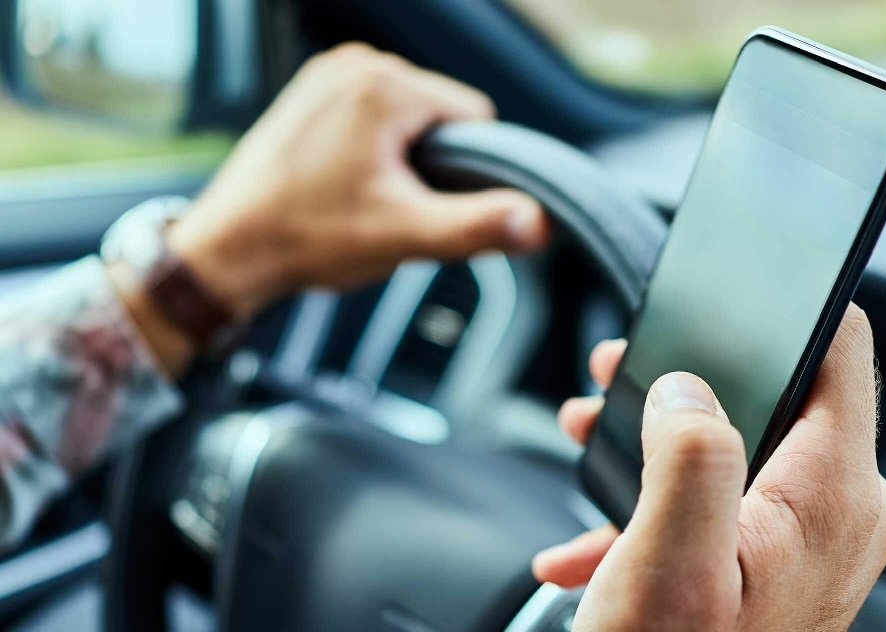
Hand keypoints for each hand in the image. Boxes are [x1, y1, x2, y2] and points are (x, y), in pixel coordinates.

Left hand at [168, 42, 548, 318]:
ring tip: (360, 195)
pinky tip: (342, 181)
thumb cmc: (307, 238)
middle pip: (439, 115)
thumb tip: (539, 222)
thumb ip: (477, 225)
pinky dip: (373, 148)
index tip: (419, 201)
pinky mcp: (312, 91)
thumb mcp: (404, 236)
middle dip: (429, 163)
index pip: (474, 116)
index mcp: (384, 86)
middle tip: (384, 205)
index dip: (464, 169)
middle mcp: (356, 64)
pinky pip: (374, 114)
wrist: (228, 249)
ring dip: (402, 157)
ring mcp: (329, 74)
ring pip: (408, 117)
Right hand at [534, 305, 885, 630]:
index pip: (842, 349)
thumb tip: (687, 388)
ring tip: (600, 445)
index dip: (784, 306)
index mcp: (833, 493)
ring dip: (668, 441)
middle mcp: (844, 508)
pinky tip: (606, 533)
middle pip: (783, 391)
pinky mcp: (791, 557)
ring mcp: (821, 535)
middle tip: (622, 381)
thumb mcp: (669, 561)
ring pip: (750, 440)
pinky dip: (672, 500)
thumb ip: (688, 455)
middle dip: (692, 380)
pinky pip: (736, 497)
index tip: (724, 291)